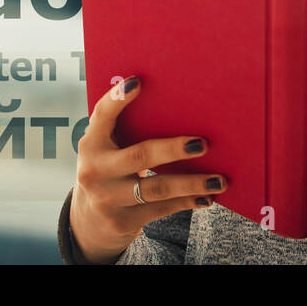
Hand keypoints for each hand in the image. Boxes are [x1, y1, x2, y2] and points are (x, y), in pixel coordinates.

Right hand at [69, 75, 225, 262]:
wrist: (88, 223)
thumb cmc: (109, 172)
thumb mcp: (107, 151)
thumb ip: (125, 131)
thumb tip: (176, 107)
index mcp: (91, 143)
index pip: (102, 115)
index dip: (117, 98)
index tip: (138, 81)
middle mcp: (95, 170)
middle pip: (140, 156)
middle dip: (174, 149)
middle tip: (202, 143)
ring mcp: (107, 198)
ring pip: (156, 188)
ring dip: (191, 183)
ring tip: (218, 179)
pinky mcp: (121, 221)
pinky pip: (161, 209)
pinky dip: (187, 202)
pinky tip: (207, 197)